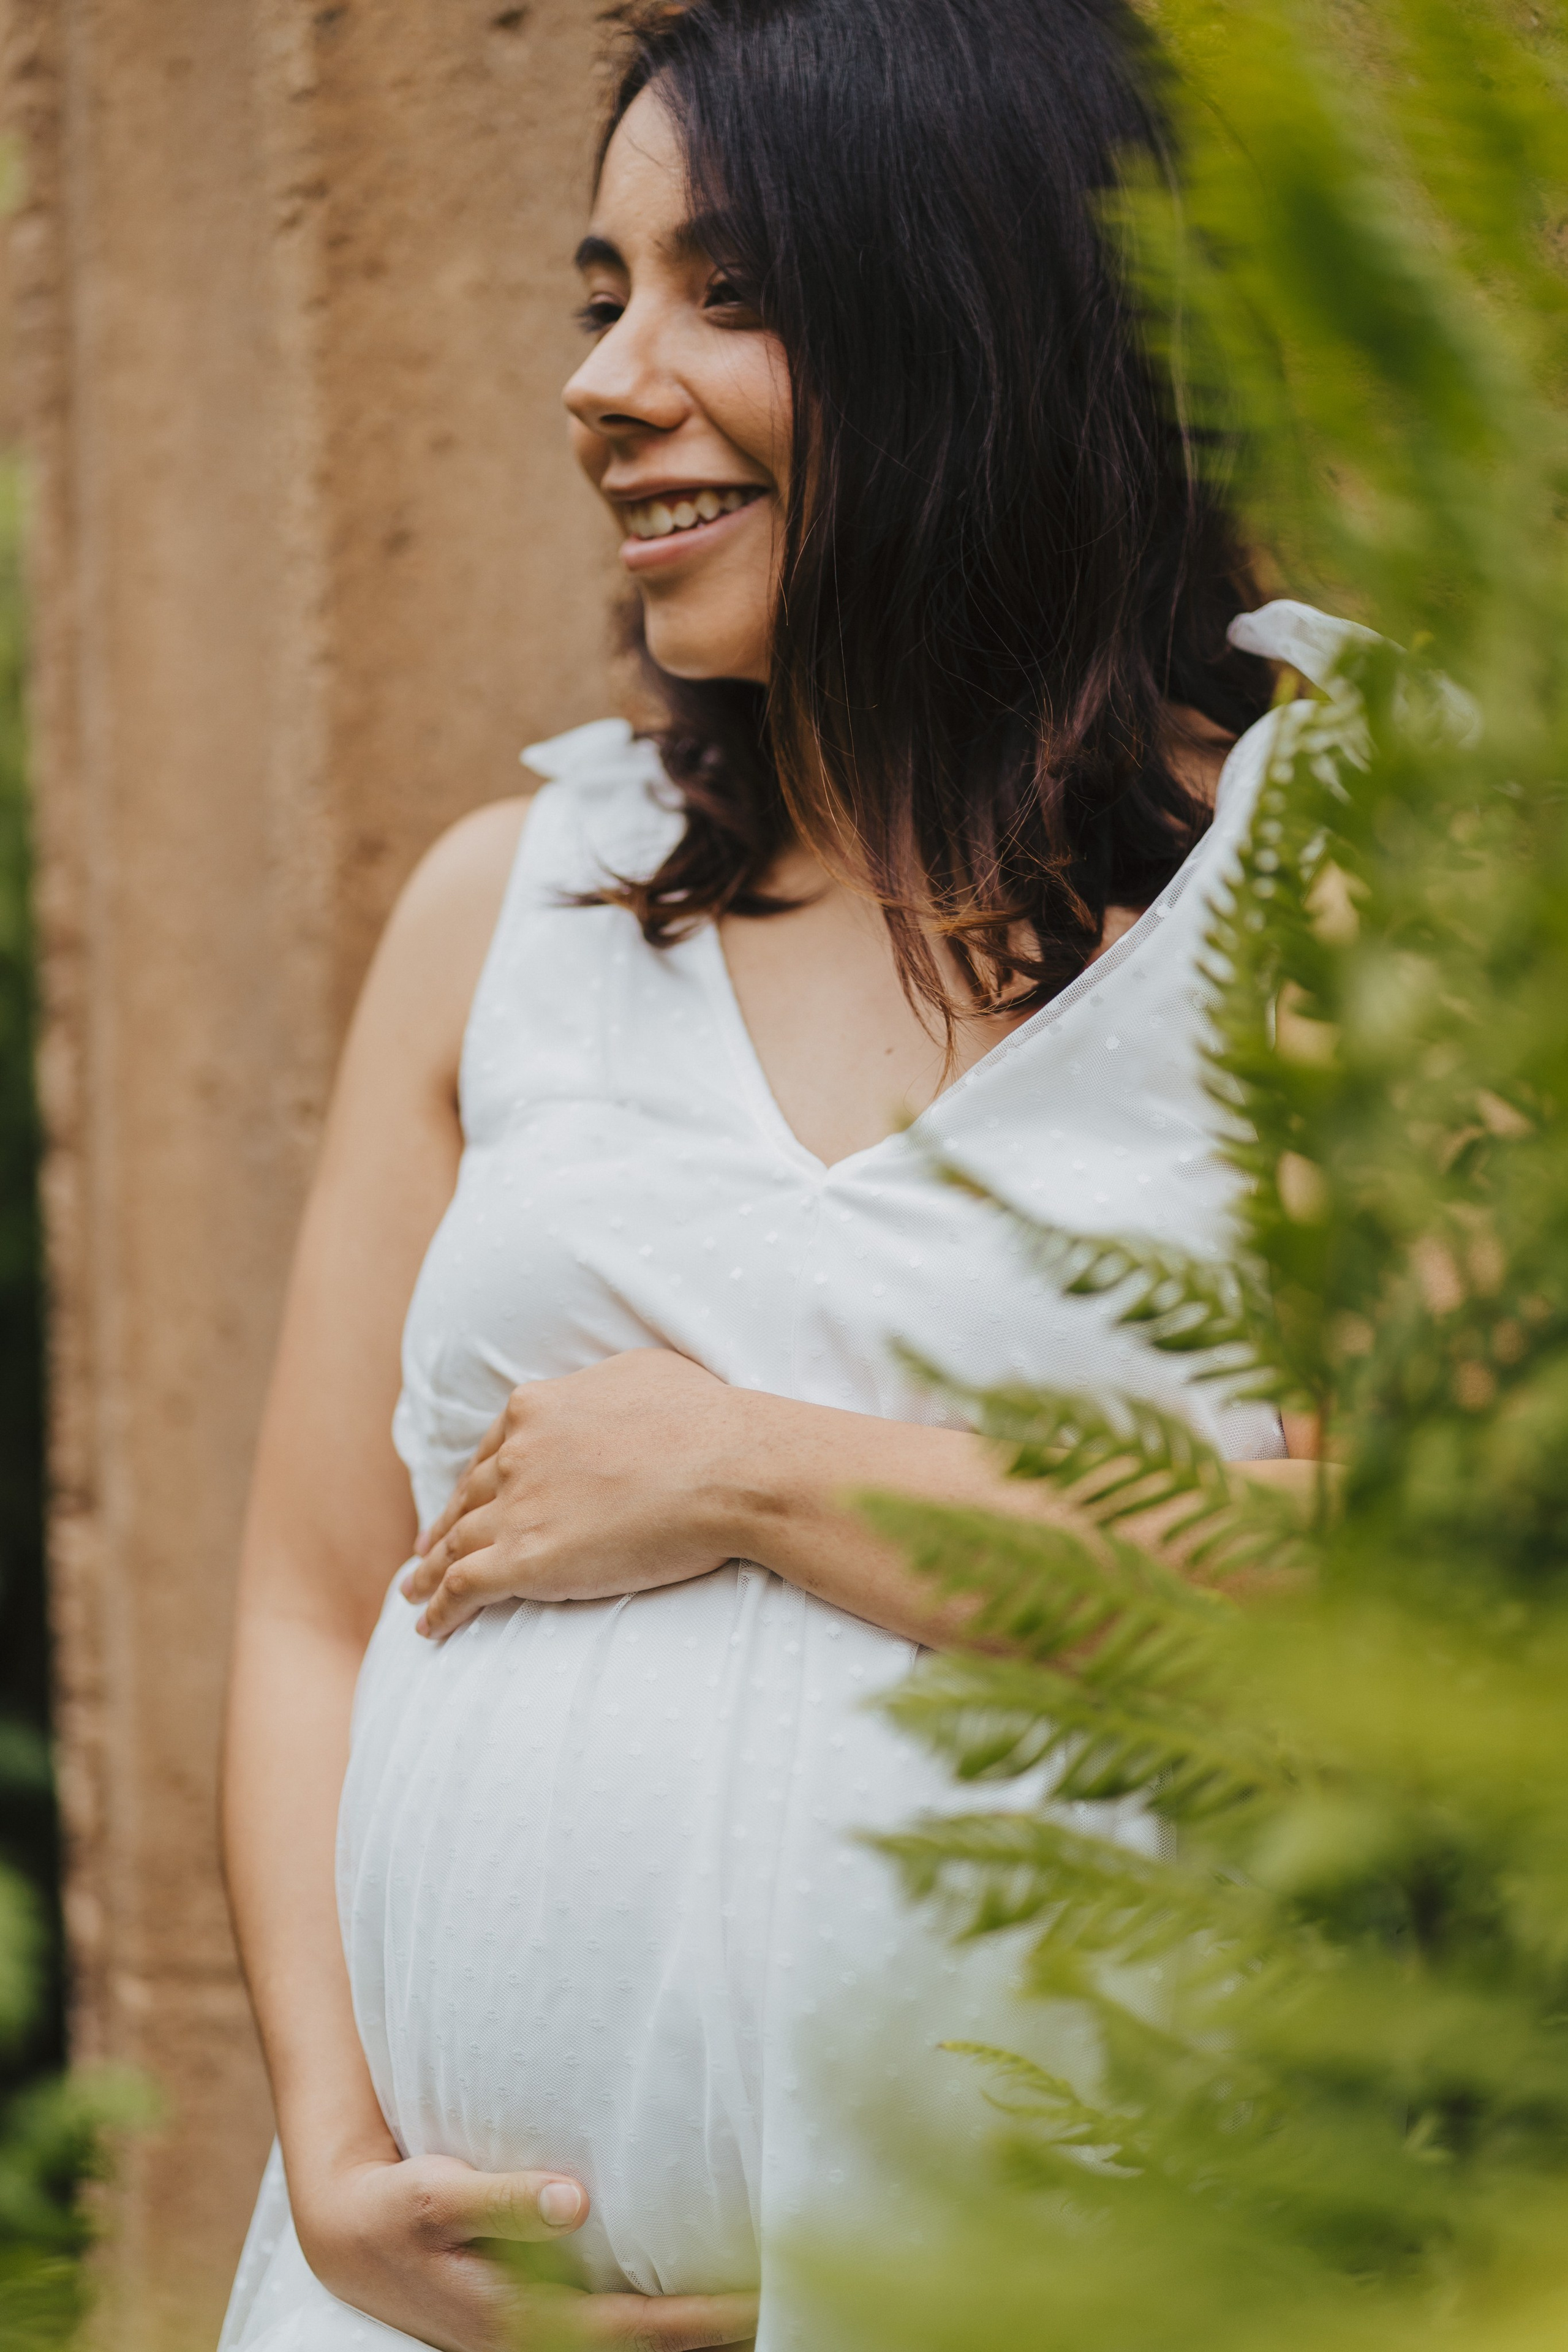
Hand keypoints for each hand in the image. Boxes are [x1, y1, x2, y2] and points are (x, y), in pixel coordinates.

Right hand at [294, 2149, 757, 2351]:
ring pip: (631, 2346)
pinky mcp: (533, 2318)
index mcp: (523, 2318)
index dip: (705, 2317)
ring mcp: (536, 2335)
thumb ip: (502, 2198)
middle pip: (650, 2349)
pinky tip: (692, 2290)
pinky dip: (656, 2319)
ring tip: (760, 2293)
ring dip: (692, 2329)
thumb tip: (572, 2200)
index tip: (761, 2293)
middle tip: (787, 2291)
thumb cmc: (399, 2210)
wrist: (349, 2235)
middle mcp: (538, 2339)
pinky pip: (608, 2327)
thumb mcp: (435, 2196)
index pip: (640, 2330)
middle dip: (717, 2328)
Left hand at [401, 1351, 750, 1638]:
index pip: (492, 1451)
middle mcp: (516, 1454)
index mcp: (537, 1409)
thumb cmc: (704, 1419)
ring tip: (413, 1592)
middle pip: (468, 1498)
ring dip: (429, 1571)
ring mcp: (516, 1507)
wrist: (726, 1467)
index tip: (463, 1501)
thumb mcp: (641, 1373)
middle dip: (443, 1527)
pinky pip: (464, 1588)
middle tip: (424, 1552)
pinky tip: (428, 1628)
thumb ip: (600, 1389)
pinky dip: (440, 1610)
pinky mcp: (525, 1560)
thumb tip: (602, 1399)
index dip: (474, 1481)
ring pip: (455, 1544)